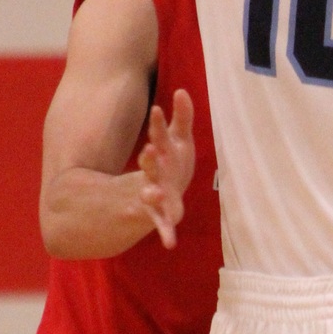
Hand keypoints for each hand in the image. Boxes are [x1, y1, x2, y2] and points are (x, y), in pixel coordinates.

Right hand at [137, 88, 194, 247]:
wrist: (156, 194)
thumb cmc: (171, 162)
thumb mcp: (178, 139)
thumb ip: (182, 117)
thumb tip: (183, 91)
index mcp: (159, 153)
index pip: (158, 136)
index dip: (158, 124)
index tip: (158, 109)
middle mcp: (153, 173)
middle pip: (150, 165)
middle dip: (150, 158)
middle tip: (149, 150)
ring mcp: (154, 194)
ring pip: (150, 193)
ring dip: (152, 194)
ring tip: (153, 194)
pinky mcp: (159, 214)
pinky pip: (162, 224)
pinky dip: (166, 232)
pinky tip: (170, 243)